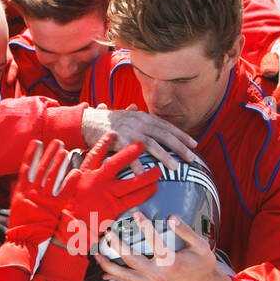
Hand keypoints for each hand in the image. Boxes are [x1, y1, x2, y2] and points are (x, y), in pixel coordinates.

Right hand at [5, 139, 72, 245]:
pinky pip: (64, 192)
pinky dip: (70, 182)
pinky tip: (76, 172)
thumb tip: (15, 178)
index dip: (31, 154)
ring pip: (53, 177)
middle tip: (57, 142)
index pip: (26, 167)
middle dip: (49, 154)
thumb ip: (16, 189)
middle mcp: (32, 192)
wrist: (23, 240)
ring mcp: (43, 200)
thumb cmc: (19, 223)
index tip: (36, 142)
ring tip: (66, 151)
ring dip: (59, 163)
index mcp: (22, 190)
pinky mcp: (54, 208)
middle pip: (41, 168)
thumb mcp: (14, 203)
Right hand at [59, 134, 157, 250]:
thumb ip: (75, 177)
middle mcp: (96, 182)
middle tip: (142, 144)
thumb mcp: (68, 188)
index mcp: (85, 175)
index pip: (94, 156)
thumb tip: (76, 166)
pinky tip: (154, 188)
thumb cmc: (68, 208)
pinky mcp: (113, 209)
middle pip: (115, 164)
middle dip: (129, 153)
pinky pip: (133, 199)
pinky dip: (145, 193)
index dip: (103, 144)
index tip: (113, 133)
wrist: (70, 228)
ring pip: (130, 182)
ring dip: (146, 176)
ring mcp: (106, 195)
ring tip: (158, 170)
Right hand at [81, 105, 196, 169]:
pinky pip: (130, 154)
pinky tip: (145, 174)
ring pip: (152, 144)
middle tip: (192, 158)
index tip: (194, 144)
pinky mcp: (118, 140)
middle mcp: (139, 122)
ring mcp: (129, 130)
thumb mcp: (122, 115)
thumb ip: (132, 113)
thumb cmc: (106, 121)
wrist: (85, 121)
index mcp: (143, 116)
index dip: (181, 135)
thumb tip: (136, 105)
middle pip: (164, 135)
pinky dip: (138, 164)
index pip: (167, 126)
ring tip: (175, 167)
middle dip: (180, 146)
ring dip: (165, 156)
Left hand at [96, 211, 231, 280]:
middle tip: (108, 233)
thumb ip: (186, 231)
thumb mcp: (201, 246)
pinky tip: (104, 272)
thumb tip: (172, 218)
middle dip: (117, 245)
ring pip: (124, 275)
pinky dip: (115, 276)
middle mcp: (158, 274)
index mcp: (171, 263)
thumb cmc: (203, 266)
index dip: (144, 225)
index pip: (154, 241)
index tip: (136, 213)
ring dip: (108, 264)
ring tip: (97, 254)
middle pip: (131, 260)